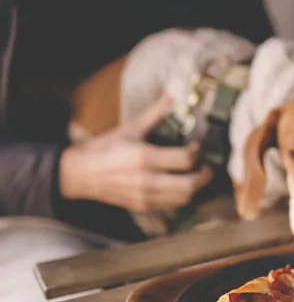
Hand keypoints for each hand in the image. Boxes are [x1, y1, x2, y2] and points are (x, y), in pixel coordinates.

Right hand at [59, 95, 212, 212]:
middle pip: (189, 185)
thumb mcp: (130, 128)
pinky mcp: (142, 207)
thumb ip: (155, 113)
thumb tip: (172, 94)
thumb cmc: (104, 149)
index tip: (196, 146)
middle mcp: (147, 180)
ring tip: (195, 176)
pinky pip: (171, 206)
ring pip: (183, 198)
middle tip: (206, 167)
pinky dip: (181, 197)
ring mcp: (145, 196)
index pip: (185, 160)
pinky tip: (179, 186)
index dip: (196, 153)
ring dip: (195, 188)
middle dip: (203, 176)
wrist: (79, 175)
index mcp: (145, 158)